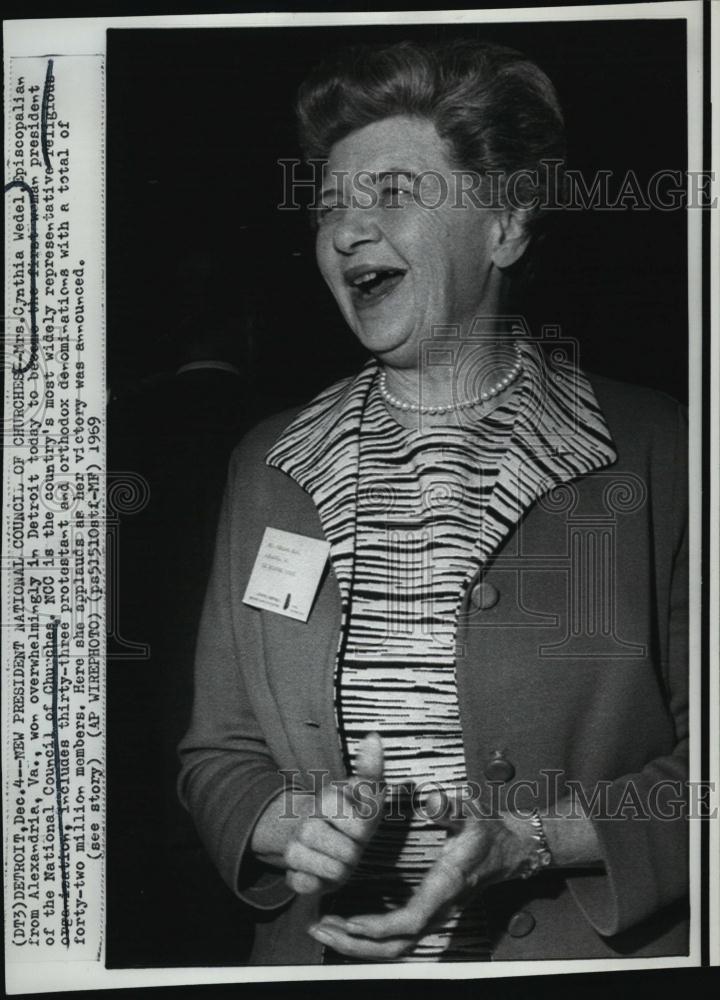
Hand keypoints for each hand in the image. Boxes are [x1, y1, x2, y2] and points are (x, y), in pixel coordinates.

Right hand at [283, 732, 385, 895]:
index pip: (361, 828)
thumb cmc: (351, 812)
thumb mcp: (366, 792)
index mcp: (327, 799)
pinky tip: (320, 872)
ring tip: (337, 856)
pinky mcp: (289, 872)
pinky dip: (317, 884)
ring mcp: (293, 848)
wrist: (320, 834)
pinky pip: (307, 886)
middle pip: (348, 855)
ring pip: (333, 873)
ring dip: (341, 870)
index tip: (358, 824)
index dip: (365, 831)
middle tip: (348, 842)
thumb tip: (373, 736)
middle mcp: (306, 822)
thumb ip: (371, 768)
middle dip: (354, 853)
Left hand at [308, 789, 534, 958]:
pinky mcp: (429, 914)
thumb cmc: (487, 829)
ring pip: (395, 948)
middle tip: (321, 927)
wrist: (509, 849)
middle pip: (397, 946)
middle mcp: (439, 909)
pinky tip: (345, 926)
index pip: (412, 919)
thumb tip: (432, 800)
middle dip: (357, 944)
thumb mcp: (471, 812)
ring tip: (323, 928)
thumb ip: (450, 807)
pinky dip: (369, 939)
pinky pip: (398, 938)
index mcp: (445, 886)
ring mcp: (434, 915)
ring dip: (358, 945)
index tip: (352, 921)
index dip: (381, 926)